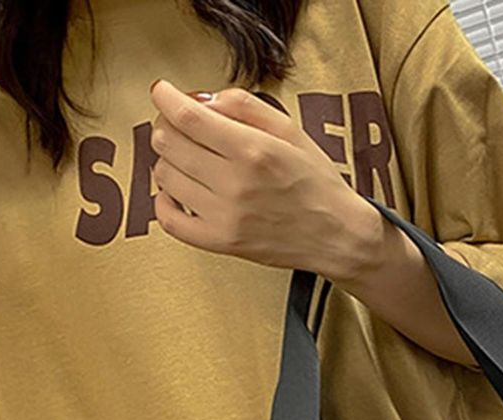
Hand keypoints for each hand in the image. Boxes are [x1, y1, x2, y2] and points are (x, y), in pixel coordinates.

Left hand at [148, 80, 381, 278]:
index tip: (164, 93)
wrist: (339, 237)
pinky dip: (164, 201)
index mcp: (253, 151)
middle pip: (168, 142)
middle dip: (169, 126)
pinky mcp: (221, 243)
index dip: (166, 97)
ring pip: (164, 176)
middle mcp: (235, 184)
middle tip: (182, 127)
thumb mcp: (291, 130)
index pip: (186, 116)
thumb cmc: (317, 185)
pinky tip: (179, 192)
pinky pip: (169, 220)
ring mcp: (225, 217)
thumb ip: (245, 106)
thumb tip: (204, 100)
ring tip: (189, 161)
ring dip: (169, 161)